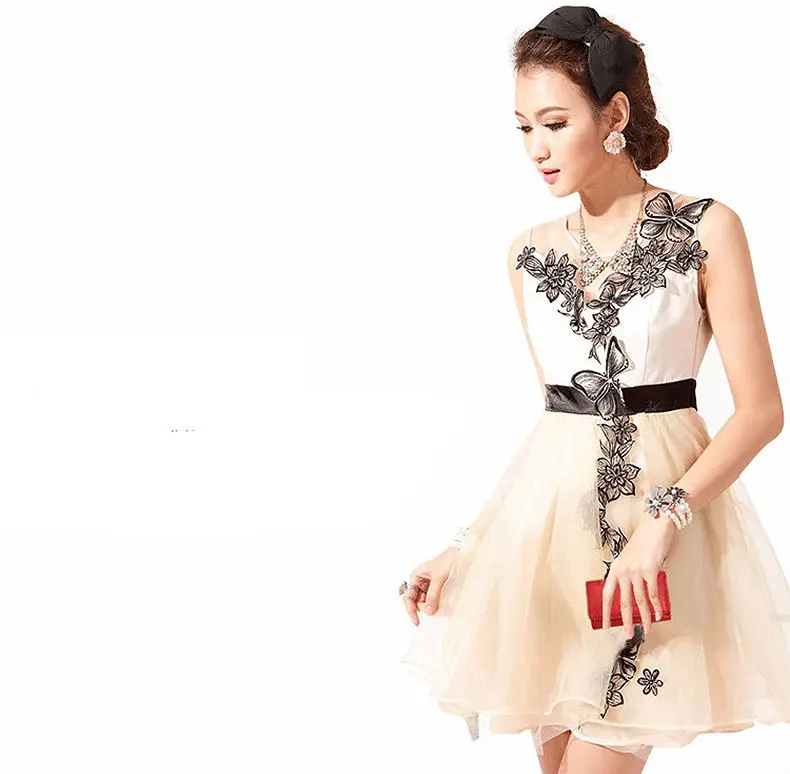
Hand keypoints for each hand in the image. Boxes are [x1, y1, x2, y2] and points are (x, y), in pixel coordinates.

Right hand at [402, 548, 458, 625]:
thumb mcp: (439, 579)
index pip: (409, 596)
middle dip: (423, 607)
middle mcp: (420, 581)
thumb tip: (428, 612)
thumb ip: (433, 595)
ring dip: (429, 606)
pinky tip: (440, 605)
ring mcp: (428, 585)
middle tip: (432, 612)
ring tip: (438, 607)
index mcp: (416, 576)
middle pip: (416, 600)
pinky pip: (432, 599)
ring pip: (424, 601)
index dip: (411, 610)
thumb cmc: (447, 561)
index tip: (416, 621)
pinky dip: (435, 603)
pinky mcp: (436, 587)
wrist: (460, 554)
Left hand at [601, 514, 675, 637]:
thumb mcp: (631, 558)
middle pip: (622, 601)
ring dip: (644, 617)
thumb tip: (635, 594)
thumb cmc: (645, 541)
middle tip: (627, 634)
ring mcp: (635, 571)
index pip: (607, 594)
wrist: (655, 525)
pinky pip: (653, 594)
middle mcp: (623, 570)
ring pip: (639, 600)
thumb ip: (630, 574)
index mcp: (616, 568)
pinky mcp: (650, 570)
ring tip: (646, 629)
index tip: (605, 625)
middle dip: (625, 620)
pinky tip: (659, 614)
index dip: (605, 611)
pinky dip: (657, 606)